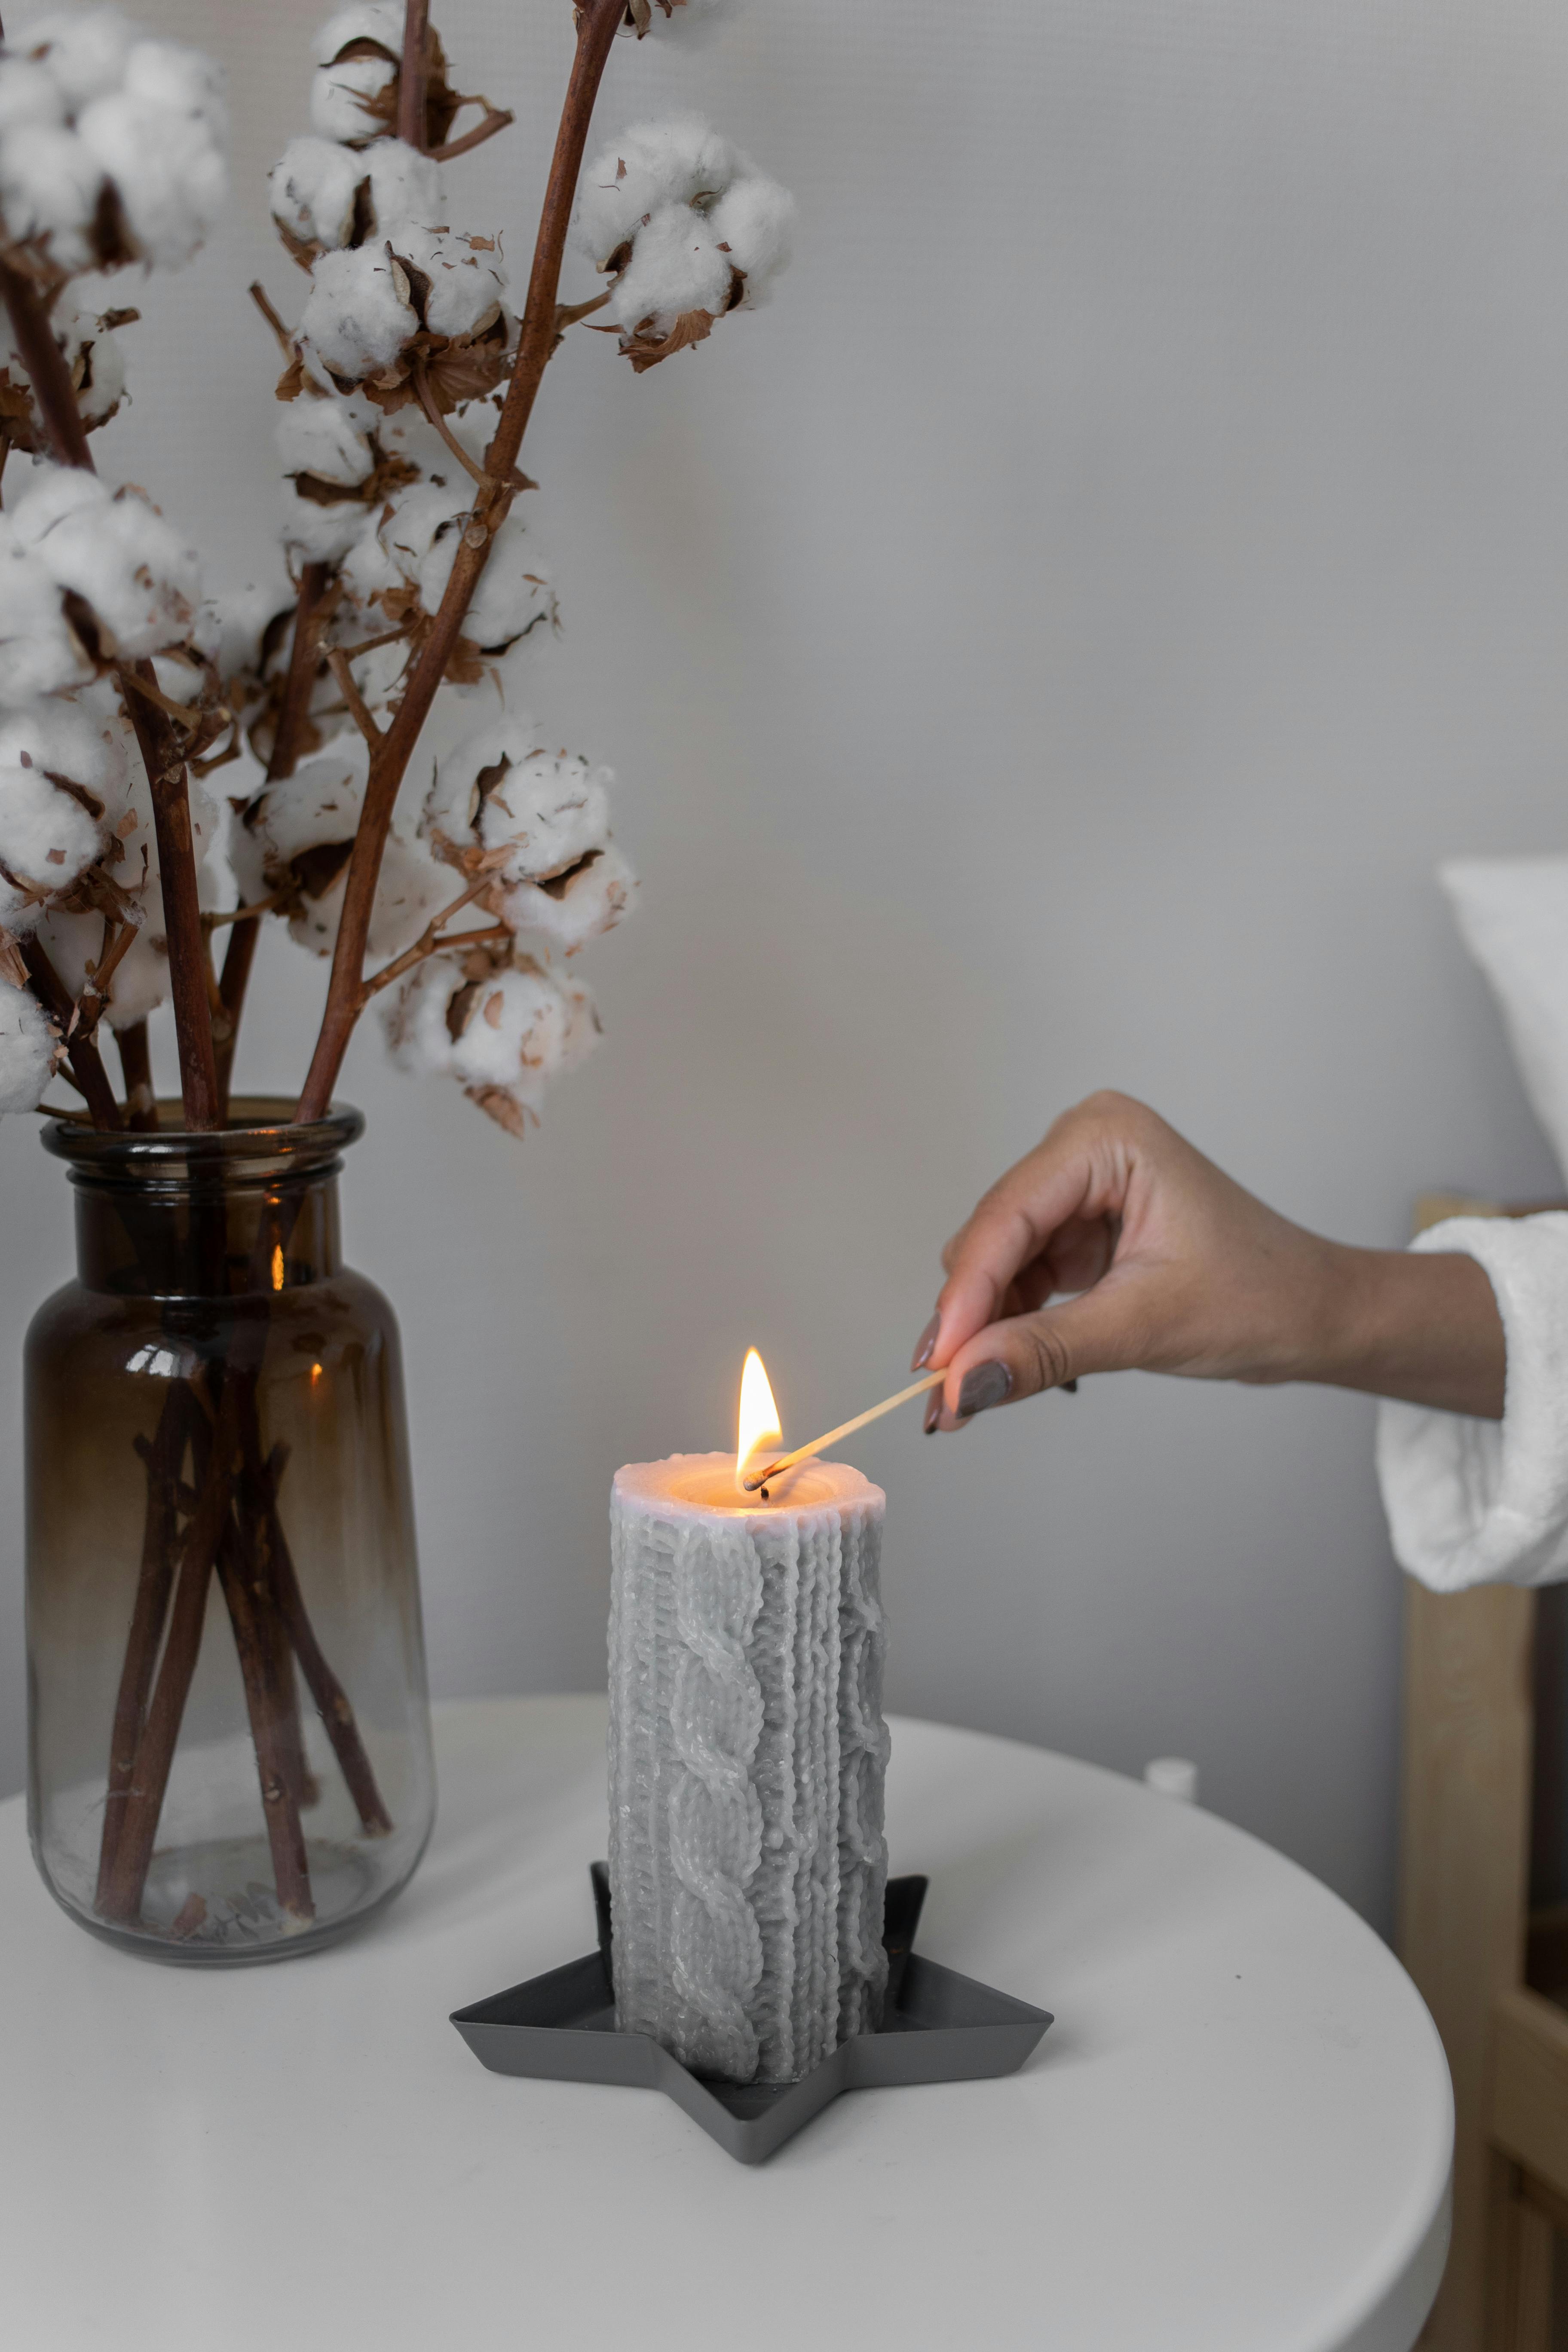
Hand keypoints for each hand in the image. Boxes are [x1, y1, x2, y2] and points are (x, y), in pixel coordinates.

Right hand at [913, 1091, 1504, 1426]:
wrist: (1312, 1312)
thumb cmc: (1260, 1297)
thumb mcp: (1145, 1326)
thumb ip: (1044, 1350)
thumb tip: (963, 1386)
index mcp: (1106, 1137)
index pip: (1008, 1217)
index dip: (965, 1296)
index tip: (936, 1367)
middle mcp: (1084, 1146)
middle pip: (992, 1236)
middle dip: (970, 1316)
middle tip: (950, 1394)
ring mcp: (1079, 1184)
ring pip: (997, 1259)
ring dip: (985, 1324)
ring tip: (973, 1393)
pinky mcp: (1079, 1225)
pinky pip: (1020, 1274)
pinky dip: (1009, 1322)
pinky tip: (1004, 1364)